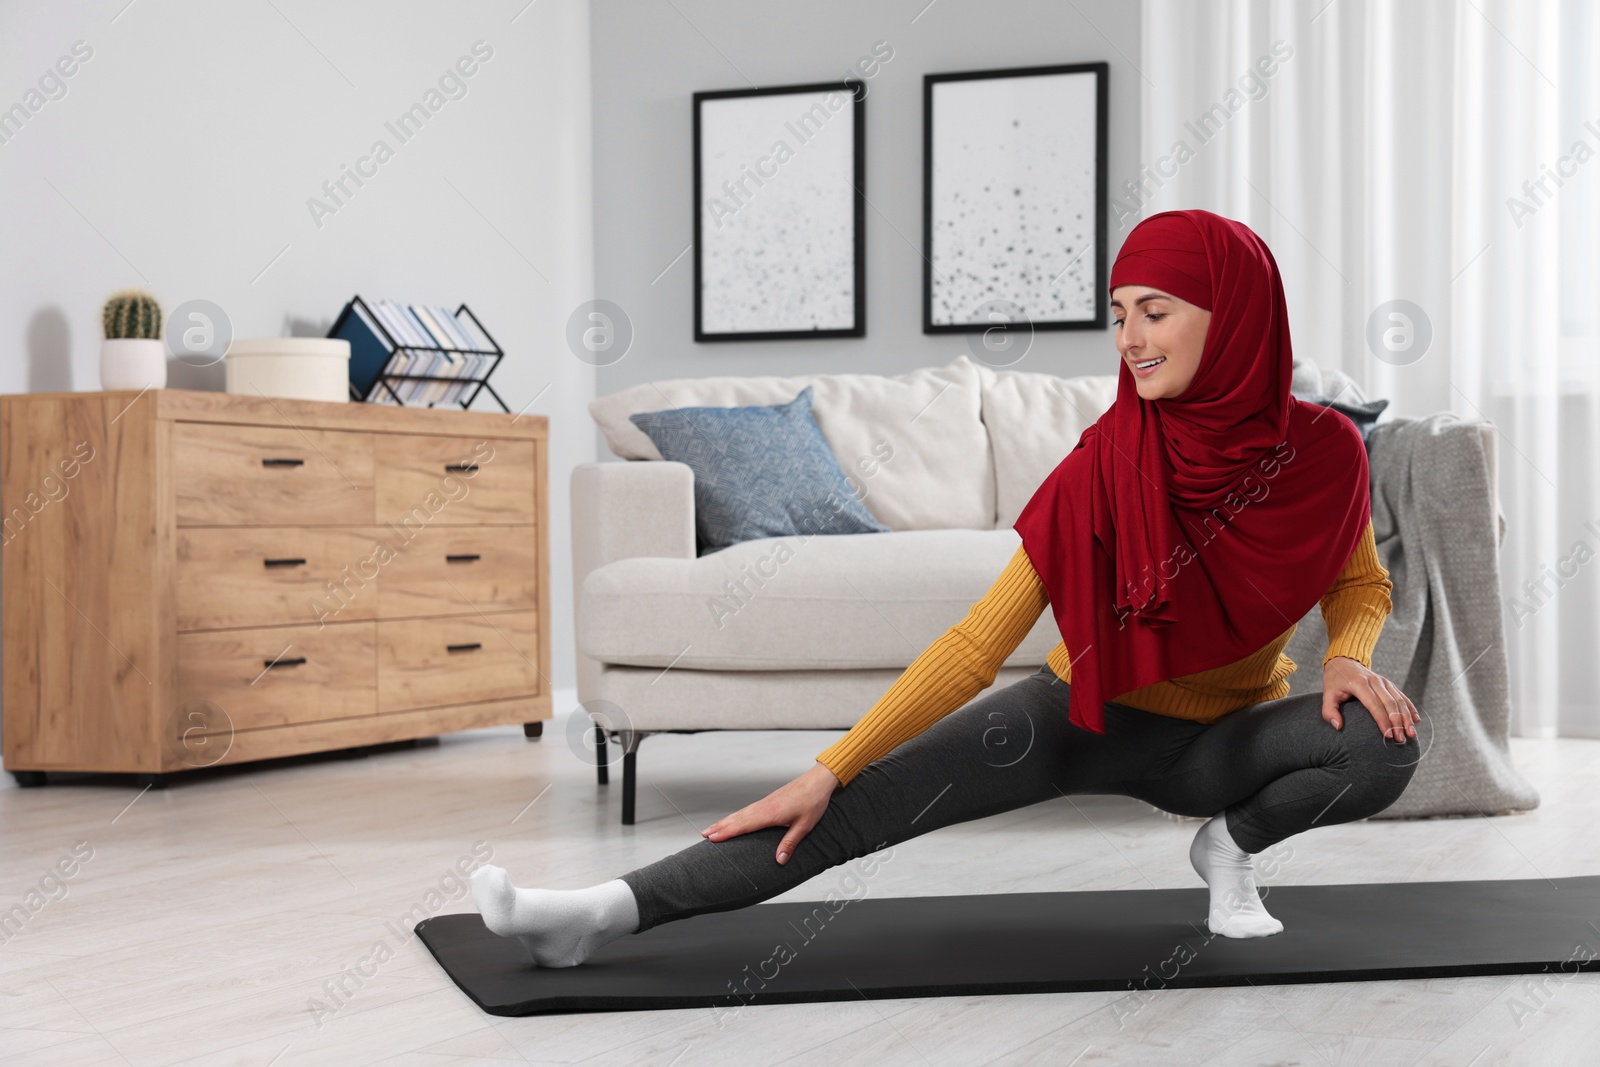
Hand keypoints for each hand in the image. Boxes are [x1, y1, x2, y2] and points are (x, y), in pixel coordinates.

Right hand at [701, 761, 840, 864]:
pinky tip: (733, 820)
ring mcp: (765, 802)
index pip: (744, 824)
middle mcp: (764, 807)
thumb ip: (789, 843)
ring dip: (725, 821)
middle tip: (703, 835)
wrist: (818, 781)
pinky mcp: (768, 801)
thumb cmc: (813, 802)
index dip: (727, 832)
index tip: (712, 837)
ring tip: (712, 829)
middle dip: (720, 827)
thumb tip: (779, 861)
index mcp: (771, 813)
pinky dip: (736, 816)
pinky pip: (747, 810)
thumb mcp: (804, 826)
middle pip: (737, 818)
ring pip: (740, 813)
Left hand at [1322, 656, 1419, 742]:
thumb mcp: (1327, 693)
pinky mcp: (1389, 684)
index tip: (1387, 735)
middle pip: (1390, 704)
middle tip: (1401, 739)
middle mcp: (1375, 681)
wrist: (1344, 661)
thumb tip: (1338, 726)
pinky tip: (1416, 720)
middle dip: (1397, 723)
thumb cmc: (1335, 680)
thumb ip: (1329, 711)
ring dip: (1407, 717)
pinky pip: (1402, 696)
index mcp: (1359, 684)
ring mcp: (1384, 681)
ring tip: (1411, 733)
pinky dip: (1410, 708)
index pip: (1374, 705)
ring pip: (1399, 700)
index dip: (1382, 721)